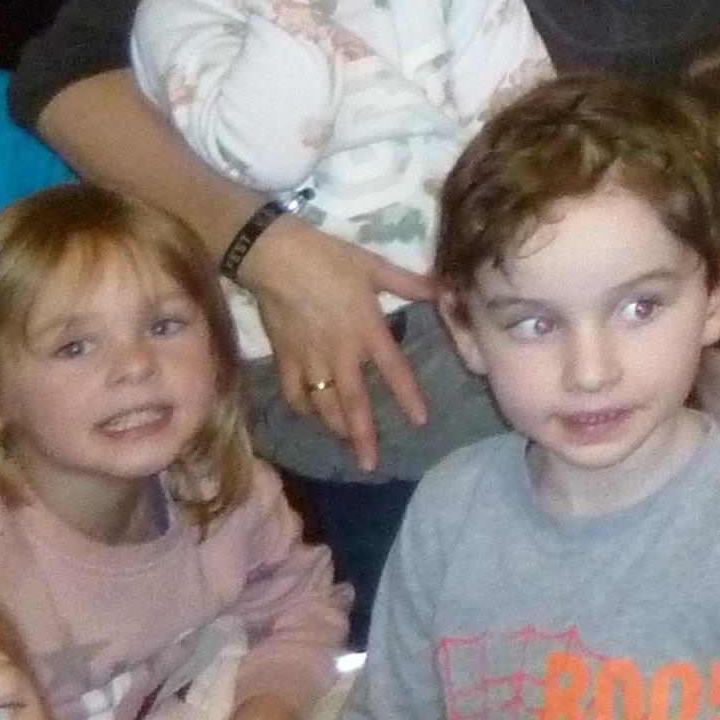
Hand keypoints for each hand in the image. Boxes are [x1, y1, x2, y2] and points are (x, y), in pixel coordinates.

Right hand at [245, 220, 435, 472]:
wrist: (275, 257)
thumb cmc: (329, 259)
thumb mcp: (375, 266)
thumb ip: (409, 283)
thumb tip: (444, 290)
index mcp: (367, 329)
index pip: (394, 370)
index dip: (407, 397)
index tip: (419, 421)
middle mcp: (340, 352)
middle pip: (354, 402)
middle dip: (362, 435)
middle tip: (369, 463)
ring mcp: (309, 358)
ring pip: (323, 404)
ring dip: (335, 425)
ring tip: (346, 441)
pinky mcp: (284, 357)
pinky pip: (294, 392)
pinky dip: (304, 406)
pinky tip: (312, 412)